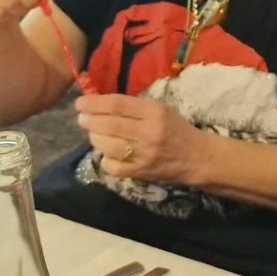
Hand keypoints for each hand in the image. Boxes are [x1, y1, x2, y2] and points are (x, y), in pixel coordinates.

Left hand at [76, 92, 204, 182]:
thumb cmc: (176, 128)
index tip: (80, 103)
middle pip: (109, 125)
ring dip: (94, 138)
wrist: (195, 157)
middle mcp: (149, 132)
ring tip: (94, 134)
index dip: (95, 103)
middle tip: (82, 118)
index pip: (118, 105)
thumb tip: (101, 104)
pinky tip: (108, 153)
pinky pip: (111, 166)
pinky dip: (105, 158)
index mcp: (155, 112)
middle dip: (90, 120)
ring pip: (106, 145)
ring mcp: (143, 154)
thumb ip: (135, 107)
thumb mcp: (161, 110)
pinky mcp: (139, 172)